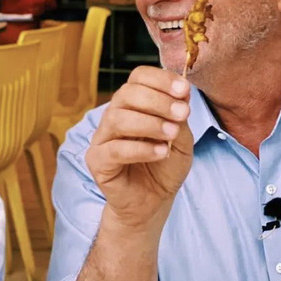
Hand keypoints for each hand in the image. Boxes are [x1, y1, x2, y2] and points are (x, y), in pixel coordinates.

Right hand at [86, 66, 193, 232]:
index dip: (160, 79)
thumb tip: (183, 93)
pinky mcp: (97, 161)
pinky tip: (161, 152)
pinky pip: (114, 149)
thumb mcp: (182, 139)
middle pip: (126, 93)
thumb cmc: (164, 168)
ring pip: (117, 118)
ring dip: (150, 123)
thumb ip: (179, 117)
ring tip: (171, 135)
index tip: (184, 90)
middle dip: (158, 100)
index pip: (138, 77)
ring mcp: (102, 138)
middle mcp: (114, 116)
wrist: (153, 202)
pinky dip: (141, 149)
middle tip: (183, 113)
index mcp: (133, 105)